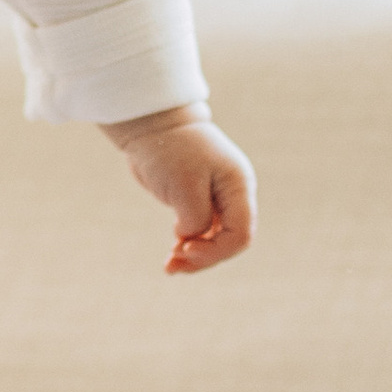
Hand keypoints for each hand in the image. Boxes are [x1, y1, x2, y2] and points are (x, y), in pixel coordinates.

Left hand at [104, 107, 256, 276]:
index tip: (184, 249)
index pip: (241, 234)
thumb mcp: (183, 186)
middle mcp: (233, 194)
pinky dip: (188, 245)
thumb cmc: (168, 149)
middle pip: (230, 241)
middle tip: (173, 265)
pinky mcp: (199, 201)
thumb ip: (195, 219)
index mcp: (237, 187)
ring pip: (215, 239)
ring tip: (169, 267)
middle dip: (204, 257)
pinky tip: (172, 255)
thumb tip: (192, 238)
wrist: (150, 124)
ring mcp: (217, 198)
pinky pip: (201, 232)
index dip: (216, 251)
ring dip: (194, 256)